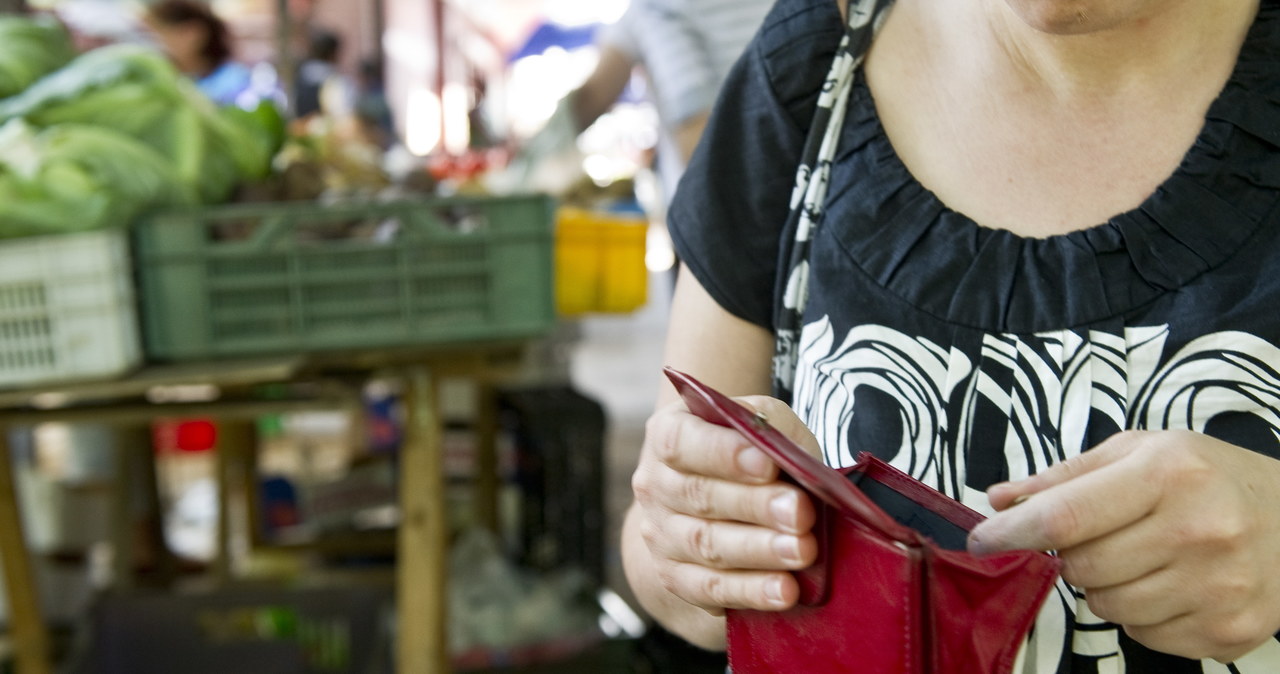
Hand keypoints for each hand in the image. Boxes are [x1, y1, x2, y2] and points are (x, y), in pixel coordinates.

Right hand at [631, 396, 819, 615]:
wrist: (714, 498)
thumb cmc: (747, 451)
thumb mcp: (759, 420)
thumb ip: (770, 428)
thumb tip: (791, 458)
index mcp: (668, 431)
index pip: (682, 441)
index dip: (724, 453)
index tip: (768, 464)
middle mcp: (655, 483)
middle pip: (699, 495)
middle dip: (755, 506)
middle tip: (800, 513)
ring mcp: (660, 534)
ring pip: (706, 545)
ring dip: (758, 550)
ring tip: (802, 551)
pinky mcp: (674, 576)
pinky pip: (709, 588)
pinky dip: (749, 590)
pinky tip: (783, 590)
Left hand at [967, 430, 1279, 661]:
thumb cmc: (1209, 478)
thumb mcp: (1140, 452)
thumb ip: (1064, 477)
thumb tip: (999, 500)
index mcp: (1169, 475)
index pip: (1067, 516)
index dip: (1013, 532)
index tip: (982, 539)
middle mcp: (1200, 531)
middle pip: (1083, 568)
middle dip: (1072, 557)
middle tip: (1097, 538)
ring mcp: (1219, 588)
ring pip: (1108, 608)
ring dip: (1106, 587)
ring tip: (1140, 556)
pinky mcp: (1230, 631)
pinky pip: (1144, 636)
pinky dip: (1141, 614)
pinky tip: (1168, 583)